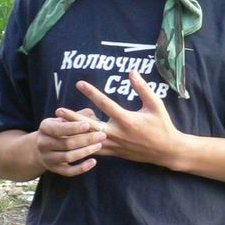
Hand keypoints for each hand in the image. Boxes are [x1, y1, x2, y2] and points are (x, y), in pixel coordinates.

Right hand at [35, 107, 104, 176]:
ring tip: (99, 145)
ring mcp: (47, 158)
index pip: (58, 128)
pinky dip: (81, 168)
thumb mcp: (67, 118)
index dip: (73, 127)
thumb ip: (78, 116)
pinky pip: (68, 172)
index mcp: (45, 127)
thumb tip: (90, 115)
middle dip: (86, 139)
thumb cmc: (63, 127)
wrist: (47, 145)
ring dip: (86, 151)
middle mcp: (42, 143)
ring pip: (67, 157)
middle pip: (66, 143)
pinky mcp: (54, 169)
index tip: (88, 125)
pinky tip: (94, 161)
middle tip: (102, 135)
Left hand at [60, 71, 180, 168]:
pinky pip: (94, 149)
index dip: (91, 92)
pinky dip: (81, 145)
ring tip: (59, 127)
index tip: (79, 84)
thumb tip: (132, 72)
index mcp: (127, 120)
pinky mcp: (114, 152)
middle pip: (90, 125)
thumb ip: (143, 88)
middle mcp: (118, 133)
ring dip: (73, 133)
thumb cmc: (162, 125)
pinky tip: (71, 141)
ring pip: (88, 139)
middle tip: (58, 111)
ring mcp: (115, 144)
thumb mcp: (156, 105)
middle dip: (73, 117)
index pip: (105, 103)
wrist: (166, 150)